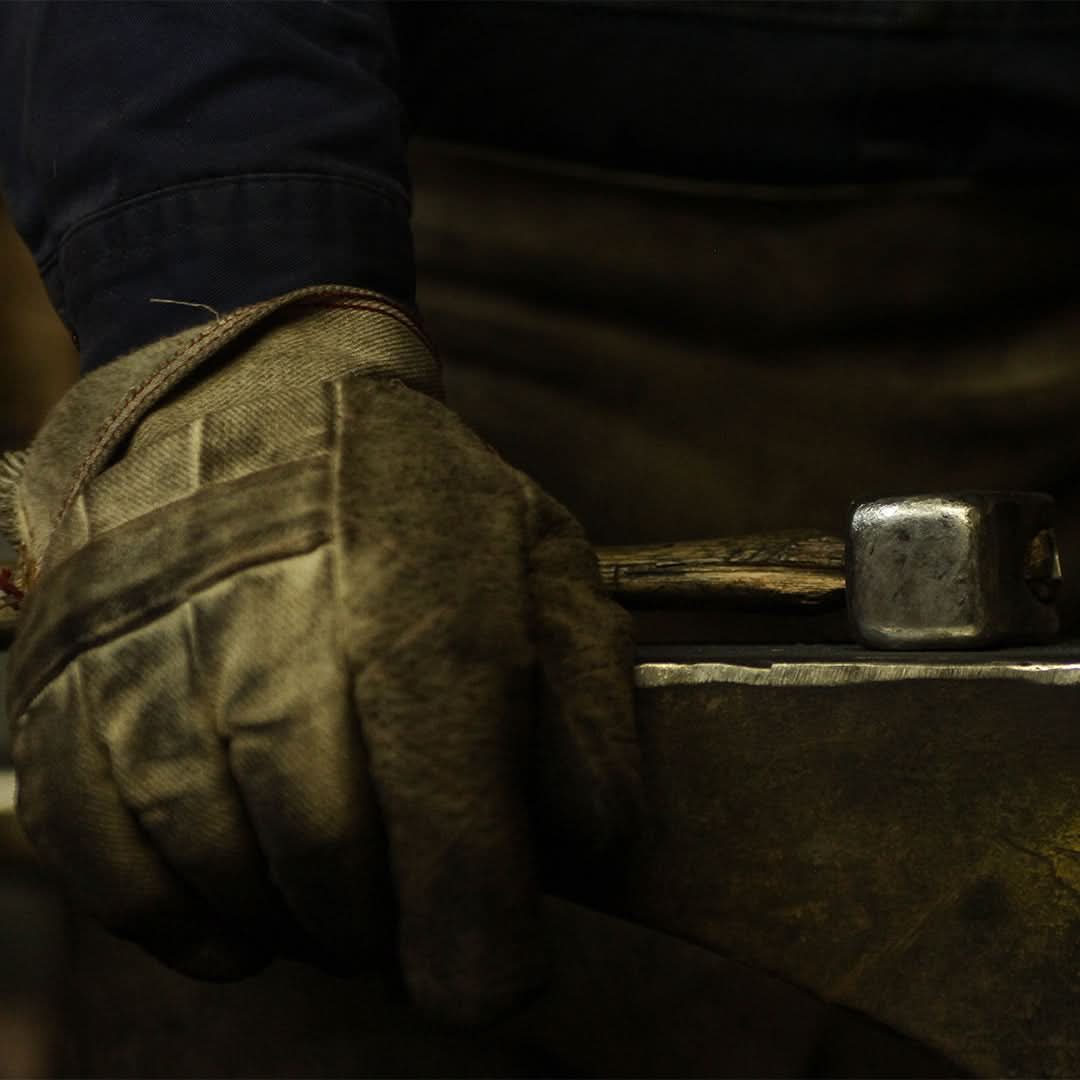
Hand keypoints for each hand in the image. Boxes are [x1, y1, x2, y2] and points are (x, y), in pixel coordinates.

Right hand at [4, 289, 640, 1024]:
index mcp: (417, 618)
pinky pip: (114, 871)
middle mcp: (273, 644)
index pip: (450, 843)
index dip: (481, 948)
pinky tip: (241, 887)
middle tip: (412, 896)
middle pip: (336, 877)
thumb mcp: (544, 567)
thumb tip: (591, 847)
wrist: (251, 401)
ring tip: (333, 870)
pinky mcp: (63, 696)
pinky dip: (186, 916)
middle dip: (390, 926)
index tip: (492, 973)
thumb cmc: (415, 496)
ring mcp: (150, 670)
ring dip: (297, 917)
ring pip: (228, 883)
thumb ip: (588, 709)